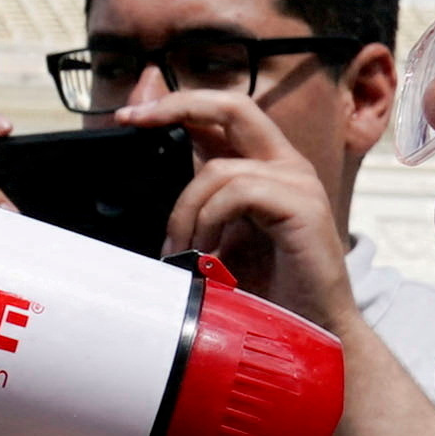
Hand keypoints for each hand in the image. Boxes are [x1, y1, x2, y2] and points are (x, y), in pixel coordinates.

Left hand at [131, 83, 355, 323]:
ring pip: (220, 168)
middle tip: (134, 120)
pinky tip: (208, 251)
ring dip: (187, 210)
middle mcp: (286, 164)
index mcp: (266, 166)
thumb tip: (146, 185)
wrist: (304, 331)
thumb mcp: (217, 236)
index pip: (223, 115)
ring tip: (182, 250)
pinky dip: (211, 220)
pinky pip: (240, 192)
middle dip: (178, 105)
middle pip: (233, 105)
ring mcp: (298, 182)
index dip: (177, 104)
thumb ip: (198, 203)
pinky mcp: (303, 206)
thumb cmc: (263, 289)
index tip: (129, 115)